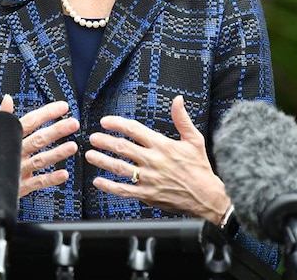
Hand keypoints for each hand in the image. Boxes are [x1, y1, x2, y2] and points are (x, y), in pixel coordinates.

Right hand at [0, 95, 79, 221]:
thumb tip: (7, 100)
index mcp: (8, 139)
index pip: (29, 122)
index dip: (46, 113)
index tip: (62, 107)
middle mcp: (14, 154)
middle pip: (37, 140)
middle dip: (56, 131)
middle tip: (72, 124)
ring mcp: (18, 171)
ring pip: (40, 160)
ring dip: (57, 154)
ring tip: (72, 147)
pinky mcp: (18, 187)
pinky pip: (36, 183)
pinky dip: (50, 179)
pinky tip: (63, 174)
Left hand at [85, 95, 230, 223]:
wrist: (207, 197)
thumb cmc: (200, 168)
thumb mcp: (194, 140)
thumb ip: (182, 119)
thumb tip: (178, 100)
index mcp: (162, 145)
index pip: (134, 130)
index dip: (117, 124)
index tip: (105, 122)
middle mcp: (153, 161)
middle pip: (123, 148)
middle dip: (105, 141)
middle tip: (93, 137)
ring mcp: (149, 179)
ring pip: (120, 168)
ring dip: (102, 161)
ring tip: (90, 155)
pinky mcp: (147, 194)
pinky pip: (124, 190)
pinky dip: (109, 186)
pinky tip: (98, 181)